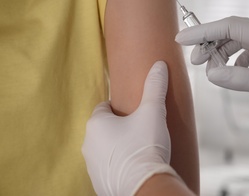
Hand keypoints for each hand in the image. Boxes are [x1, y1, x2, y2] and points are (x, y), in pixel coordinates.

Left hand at [82, 61, 178, 194]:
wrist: (144, 186)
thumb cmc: (145, 147)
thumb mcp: (153, 111)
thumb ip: (155, 86)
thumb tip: (159, 65)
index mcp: (97, 124)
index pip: (104, 107)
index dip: (120, 108)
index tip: (134, 112)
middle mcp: (89, 144)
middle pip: (104, 128)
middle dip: (119, 127)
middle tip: (139, 128)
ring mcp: (92, 165)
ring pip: (105, 148)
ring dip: (118, 146)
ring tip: (139, 146)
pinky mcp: (99, 182)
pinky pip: (108, 166)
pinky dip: (119, 163)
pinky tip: (135, 164)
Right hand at [175, 16, 248, 109]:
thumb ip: (244, 79)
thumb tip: (212, 75)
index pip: (230, 27)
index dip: (204, 31)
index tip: (182, 39)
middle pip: (232, 33)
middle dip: (210, 44)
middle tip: (194, 62)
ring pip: (239, 43)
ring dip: (221, 54)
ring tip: (210, 70)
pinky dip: (235, 63)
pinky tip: (231, 74)